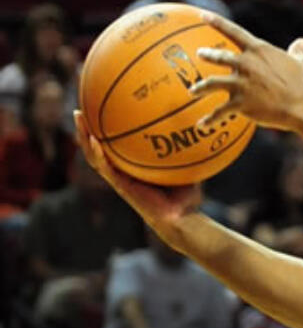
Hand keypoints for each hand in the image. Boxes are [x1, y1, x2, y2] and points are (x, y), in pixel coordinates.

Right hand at [74, 115, 200, 248]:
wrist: (183, 220)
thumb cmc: (187, 197)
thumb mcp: (186, 166)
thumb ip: (187, 147)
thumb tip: (199, 122)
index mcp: (133, 167)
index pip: (114, 146)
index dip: (104, 129)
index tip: (98, 108)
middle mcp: (123, 173)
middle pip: (98, 148)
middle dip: (87, 128)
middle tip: (80, 109)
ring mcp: (120, 180)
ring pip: (94, 157)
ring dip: (84, 137)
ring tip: (79, 118)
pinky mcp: (122, 188)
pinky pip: (105, 169)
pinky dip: (98, 155)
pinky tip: (94, 141)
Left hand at [193, 22, 302, 140]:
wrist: (302, 105)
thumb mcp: (301, 63)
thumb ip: (297, 52)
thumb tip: (302, 43)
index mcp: (258, 50)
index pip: (233, 31)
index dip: (217, 22)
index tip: (203, 15)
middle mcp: (245, 64)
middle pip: (220, 57)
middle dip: (208, 55)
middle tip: (200, 53)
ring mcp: (240, 84)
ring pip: (213, 83)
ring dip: (201, 87)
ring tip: (193, 90)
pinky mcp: (240, 104)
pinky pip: (220, 112)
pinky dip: (210, 119)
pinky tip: (202, 125)